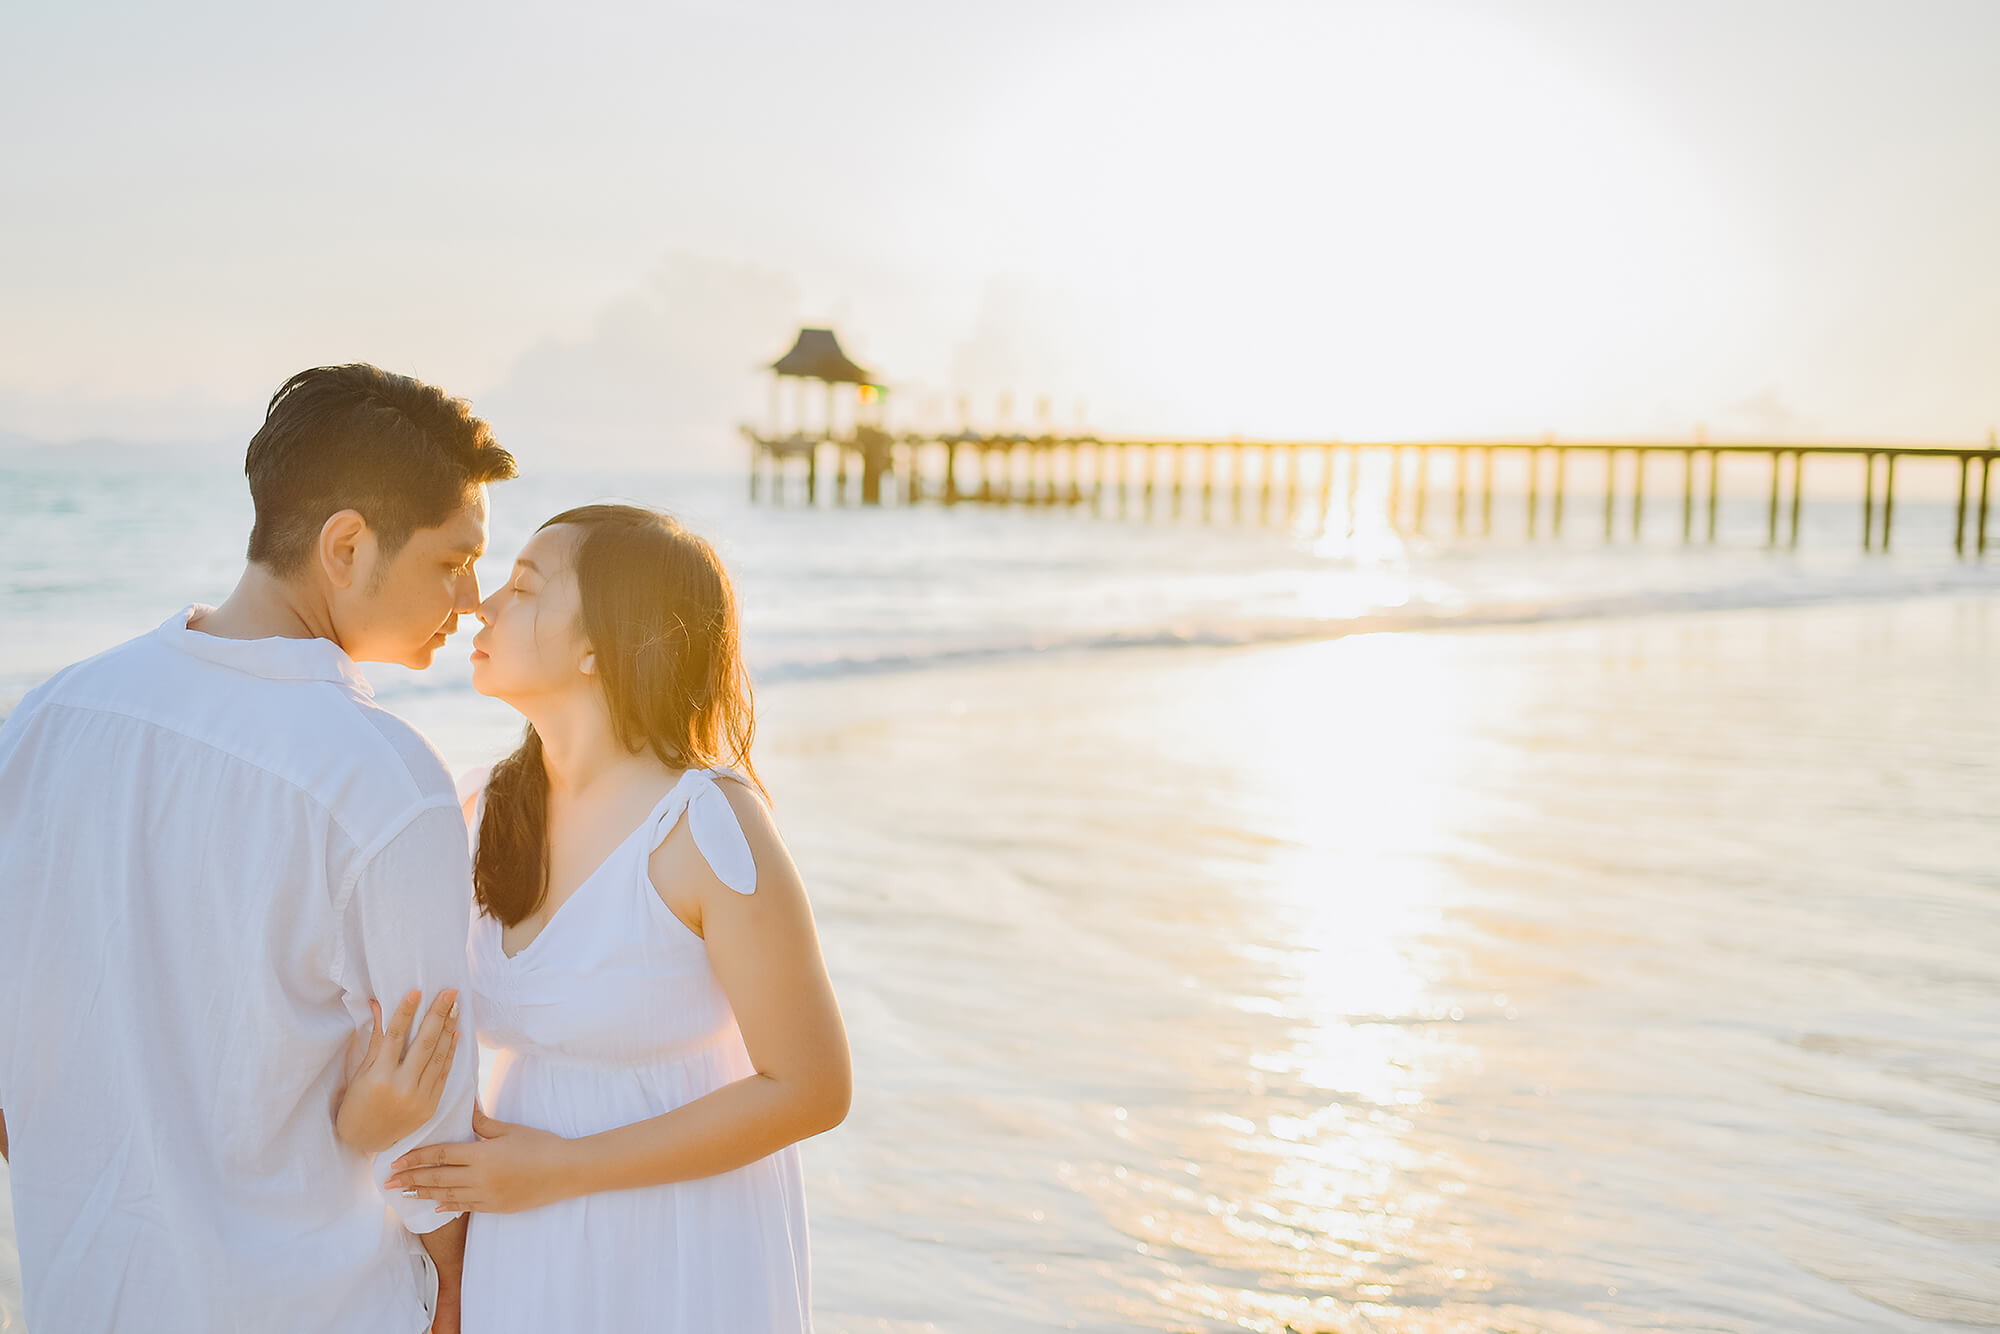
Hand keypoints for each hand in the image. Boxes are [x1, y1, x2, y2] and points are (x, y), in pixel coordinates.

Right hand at [335, 988, 459, 1154]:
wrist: (364, 1142)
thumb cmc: (357, 1103)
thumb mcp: (361, 1072)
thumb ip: (376, 1040)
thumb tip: (378, 1006)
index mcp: (379, 1076)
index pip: (396, 1036)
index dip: (406, 1012)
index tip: (417, 991)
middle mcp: (401, 1087)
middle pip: (424, 1043)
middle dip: (439, 1014)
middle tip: (450, 992)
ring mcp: (419, 1098)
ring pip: (438, 1057)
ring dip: (449, 1030)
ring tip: (455, 1007)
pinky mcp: (430, 1106)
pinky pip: (444, 1074)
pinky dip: (451, 1053)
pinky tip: (455, 1034)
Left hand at [386, 1107, 577, 1213]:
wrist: (565, 1171)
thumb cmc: (540, 1145)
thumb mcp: (509, 1129)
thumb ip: (481, 1122)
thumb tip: (463, 1107)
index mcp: (481, 1155)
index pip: (440, 1156)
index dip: (416, 1159)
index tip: (395, 1162)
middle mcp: (479, 1178)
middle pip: (437, 1178)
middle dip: (411, 1179)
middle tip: (388, 1183)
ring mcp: (486, 1196)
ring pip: (446, 1195)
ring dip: (424, 1193)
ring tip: (405, 1194)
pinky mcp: (495, 1207)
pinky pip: (464, 1207)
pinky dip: (447, 1205)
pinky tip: (435, 1205)